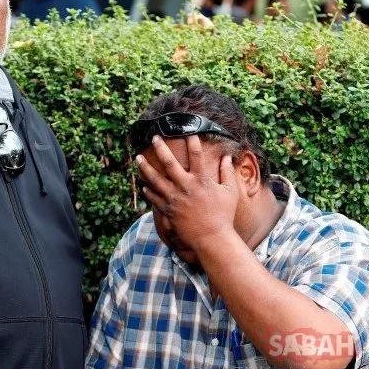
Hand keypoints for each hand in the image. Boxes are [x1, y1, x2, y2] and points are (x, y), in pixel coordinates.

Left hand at [136, 135, 239, 251]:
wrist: (211, 238)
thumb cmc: (223, 215)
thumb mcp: (230, 192)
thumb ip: (227, 172)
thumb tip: (228, 157)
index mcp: (201, 180)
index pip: (196, 155)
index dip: (192, 141)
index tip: (187, 130)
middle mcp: (185, 186)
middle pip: (169, 162)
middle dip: (161, 148)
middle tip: (154, 138)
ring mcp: (175, 198)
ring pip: (155, 179)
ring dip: (145, 167)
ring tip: (138, 158)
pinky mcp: (168, 210)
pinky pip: (154, 198)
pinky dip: (148, 190)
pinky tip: (143, 184)